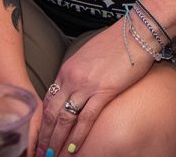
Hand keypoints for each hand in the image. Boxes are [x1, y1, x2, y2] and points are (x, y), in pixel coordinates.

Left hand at [35, 20, 148, 156]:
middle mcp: (72, 78)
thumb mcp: (90, 55)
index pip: (48, 100)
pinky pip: (86, 118)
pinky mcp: (104, 90)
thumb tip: (78, 88)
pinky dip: (78, 136)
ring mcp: (87, 84)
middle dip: (44, 136)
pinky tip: (73, 148)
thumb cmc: (118, 41)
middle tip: (39, 152)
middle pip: (51, 113)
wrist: (137, 31)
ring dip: (56, 140)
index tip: (39, 135)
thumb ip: (80, 72)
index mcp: (67, 69)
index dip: (41, 121)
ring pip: (65, 119)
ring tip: (51, 155)